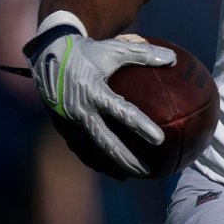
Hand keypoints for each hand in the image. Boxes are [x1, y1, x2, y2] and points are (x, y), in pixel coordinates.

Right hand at [23, 13, 175, 176]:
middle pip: (105, 141)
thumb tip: (174, 59)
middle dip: (126, 159)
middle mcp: (79, 110)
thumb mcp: (115, 48)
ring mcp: (68, 122)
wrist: (48, 55)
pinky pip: (80, 149)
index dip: (140, 127)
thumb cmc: (88, 51)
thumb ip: (144, 54)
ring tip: (134, 175)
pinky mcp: (62, 127)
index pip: (121, 112)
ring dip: (112, 165)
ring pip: (91, 150)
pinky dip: (97, 162)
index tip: (159, 140)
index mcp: (93, 90)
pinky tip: (114, 171)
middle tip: (148, 170)